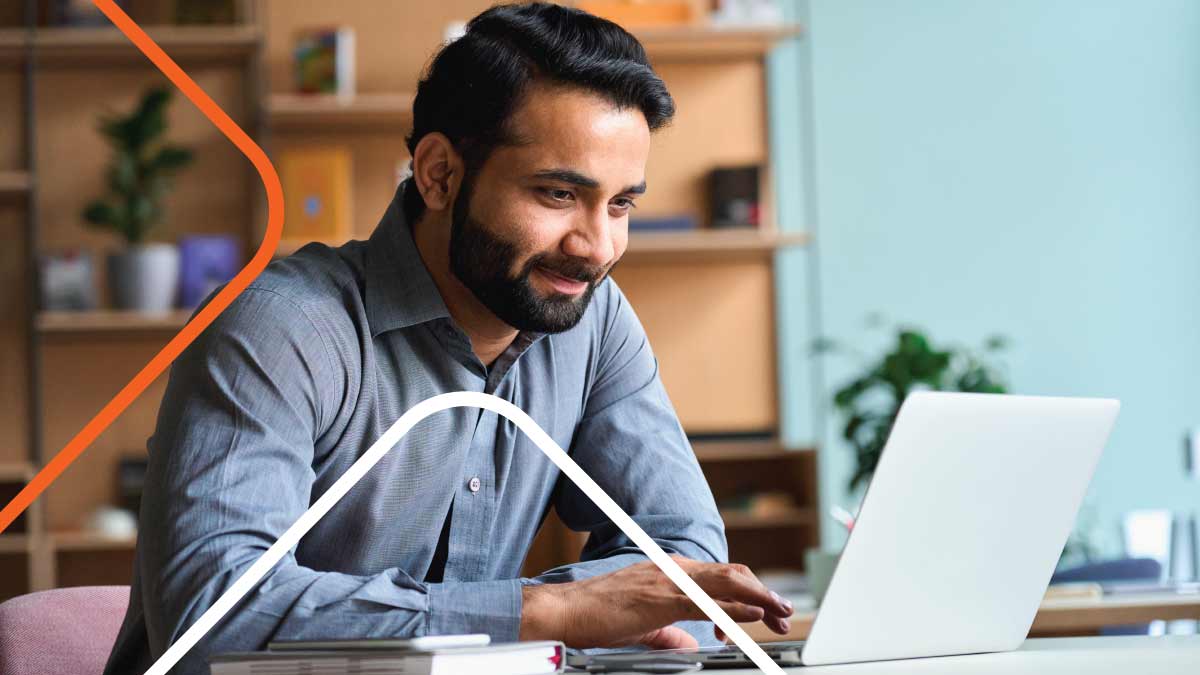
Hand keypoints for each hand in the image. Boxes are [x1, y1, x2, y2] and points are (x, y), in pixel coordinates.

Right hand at [519, 556, 792, 649]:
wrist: (566, 610)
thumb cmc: (597, 615)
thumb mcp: (643, 624)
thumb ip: (670, 633)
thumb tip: (691, 644)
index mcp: (670, 572)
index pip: (721, 576)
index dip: (748, 592)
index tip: (764, 613)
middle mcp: (674, 569)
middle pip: (732, 575)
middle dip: (763, 593)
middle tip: (783, 613)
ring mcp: (669, 581)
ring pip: (727, 583)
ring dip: (759, 598)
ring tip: (780, 611)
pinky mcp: (662, 599)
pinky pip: (707, 602)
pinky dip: (735, 608)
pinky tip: (752, 615)